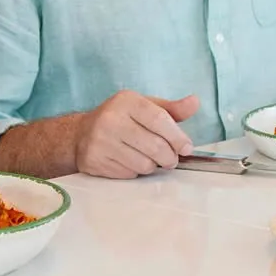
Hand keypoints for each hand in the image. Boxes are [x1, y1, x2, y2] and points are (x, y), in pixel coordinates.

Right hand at [76, 91, 199, 178]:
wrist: (80, 134)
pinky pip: (129, 174)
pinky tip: (131, 161)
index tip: (187, 148)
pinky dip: (136, 171)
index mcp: (126, 101)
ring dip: (153, 165)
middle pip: (154, 146)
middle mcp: (111, 120)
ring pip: (143, 164)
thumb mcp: (144, 107)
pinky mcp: (95, 161)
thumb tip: (195, 102)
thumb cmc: (119, 119)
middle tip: (171, 159)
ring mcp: (101, 142)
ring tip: (150, 158)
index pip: (159, 120)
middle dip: (169, 157)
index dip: (177, 137)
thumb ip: (171, 108)